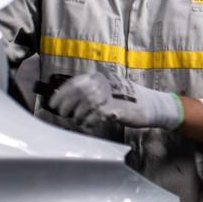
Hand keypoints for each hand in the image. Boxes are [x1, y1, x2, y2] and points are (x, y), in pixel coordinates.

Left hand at [49, 71, 182, 129]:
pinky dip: (89, 121)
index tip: (52, 103)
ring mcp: (111, 94)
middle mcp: (104, 82)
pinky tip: (89, 125)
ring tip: (79, 121)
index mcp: (100, 76)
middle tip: (64, 114)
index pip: (74, 82)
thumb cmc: (126, 99)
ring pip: (85, 104)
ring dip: (78, 115)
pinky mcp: (117, 107)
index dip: (61, 94)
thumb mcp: (107, 90)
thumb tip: (66, 101)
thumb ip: (89, 93)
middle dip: (66, 105)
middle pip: (77, 93)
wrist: (150, 105)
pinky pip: (96, 115)